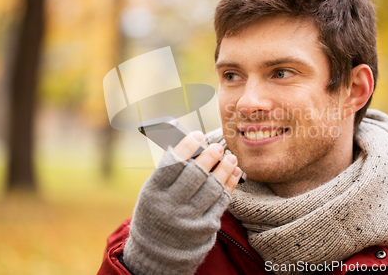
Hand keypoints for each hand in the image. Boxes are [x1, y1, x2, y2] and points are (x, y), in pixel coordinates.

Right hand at [123, 131, 241, 274]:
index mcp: (153, 193)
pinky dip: (230, 184)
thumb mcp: (153, 192)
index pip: (172, 164)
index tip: (198, 135)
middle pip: (195, 174)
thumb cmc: (156, 211)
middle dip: (210, 157)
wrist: (157, 252)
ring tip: (230, 158)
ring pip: (212, 187)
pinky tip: (234, 173)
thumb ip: (169, 171)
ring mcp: (189, 219)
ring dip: (224, 169)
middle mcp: (170, 207)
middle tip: (218, 147)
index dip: (187, 146)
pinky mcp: (205, 228)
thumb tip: (192, 144)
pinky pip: (222, 201)